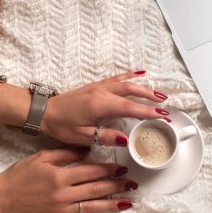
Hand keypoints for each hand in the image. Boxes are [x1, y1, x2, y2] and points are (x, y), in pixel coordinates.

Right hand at [0, 147, 136, 212]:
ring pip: (91, 208)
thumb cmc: (22, 174)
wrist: (3, 196)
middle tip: (132, 184)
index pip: (92, 172)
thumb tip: (88, 148)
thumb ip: (67, 152)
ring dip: (110, 205)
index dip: (109, 170)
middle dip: (116, 186)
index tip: (123, 168)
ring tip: (127, 202)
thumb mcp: (43, 157)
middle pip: (96, 189)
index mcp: (61, 176)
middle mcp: (64, 194)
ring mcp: (60, 209)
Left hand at [41, 71, 169, 144]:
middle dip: (151, 98)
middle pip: (132, 92)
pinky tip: (140, 73)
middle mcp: (102, 92)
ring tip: (159, 92)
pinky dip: (130, 75)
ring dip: (145, 87)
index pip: (129, 108)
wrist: (45, 111)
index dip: (147, 112)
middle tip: (166, 104)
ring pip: (127, 83)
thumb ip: (105, 136)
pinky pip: (117, 78)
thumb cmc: (62, 124)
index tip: (162, 115)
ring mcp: (100, 86)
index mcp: (100, 105)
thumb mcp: (81, 135)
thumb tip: (126, 139)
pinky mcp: (97, 85)